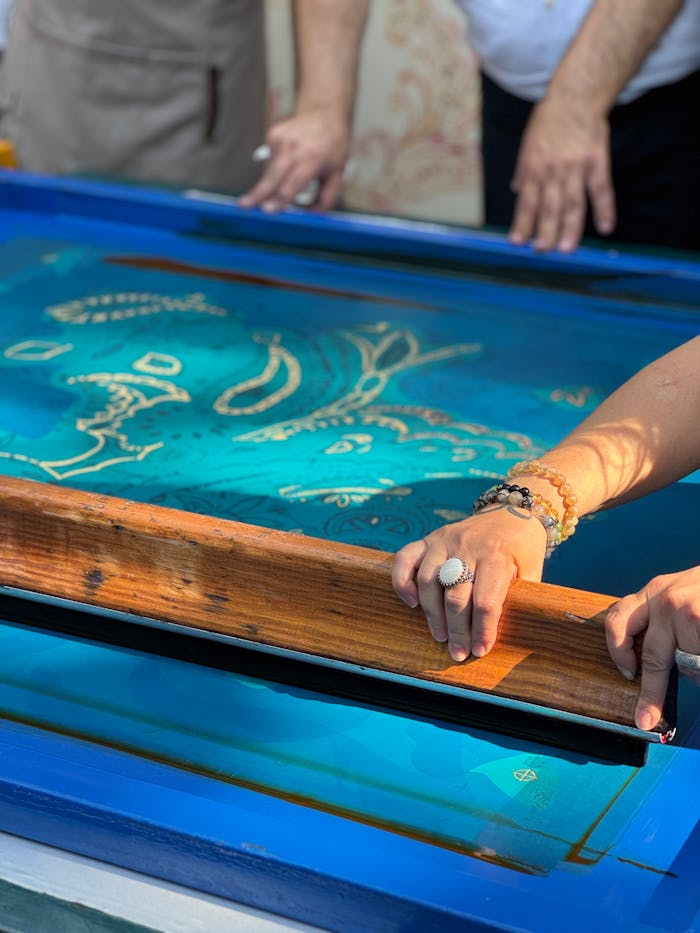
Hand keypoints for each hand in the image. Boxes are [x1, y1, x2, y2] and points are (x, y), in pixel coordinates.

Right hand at [239, 107, 350, 212]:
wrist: (324, 113)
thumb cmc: (333, 147)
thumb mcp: (338, 173)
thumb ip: (326, 197)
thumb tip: (310, 215)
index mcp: (312, 158)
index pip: (292, 184)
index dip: (279, 199)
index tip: (268, 210)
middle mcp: (294, 147)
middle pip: (272, 177)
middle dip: (258, 193)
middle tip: (243, 206)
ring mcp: (280, 139)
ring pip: (270, 171)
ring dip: (274, 182)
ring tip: (296, 170)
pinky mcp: (272, 135)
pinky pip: (270, 160)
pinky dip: (277, 166)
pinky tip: (290, 158)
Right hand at [391, 507, 546, 661]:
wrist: (510, 512)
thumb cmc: (522, 549)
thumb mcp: (531, 571)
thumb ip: (519, 598)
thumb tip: (505, 636)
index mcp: (497, 555)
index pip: (486, 600)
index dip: (482, 629)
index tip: (480, 650)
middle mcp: (468, 546)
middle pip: (456, 596)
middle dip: (457, 630)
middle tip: (458, 653)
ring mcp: (444, 540)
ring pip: (429, 581)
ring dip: (432, 614)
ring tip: (440, 635)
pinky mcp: (429, 539)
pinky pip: (405, 558)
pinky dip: (402, 582)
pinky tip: (412, 603)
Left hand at [508, 95, 615, 252]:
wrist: (576, 96)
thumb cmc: (549, 120)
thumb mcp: (528, 144)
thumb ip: (523, 170)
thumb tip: (515, 191)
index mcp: (533, 168)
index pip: (525, 202)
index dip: (522, 223)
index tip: (517, 243)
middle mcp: (552, 171)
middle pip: (548, 207)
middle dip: (545, 231)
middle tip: (543, 251)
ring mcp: (576, 167)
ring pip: (572, 203)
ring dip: (570, 228)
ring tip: (566, 249)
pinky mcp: (597, 161)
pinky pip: (601, 189)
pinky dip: (605, 209)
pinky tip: (606, 227)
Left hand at [605, 566, 699, 730]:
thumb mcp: (678, 593)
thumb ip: (662, 622)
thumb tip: (655, 665)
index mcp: (654, 591)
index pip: (618, 621)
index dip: (618, 652)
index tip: (626, 674)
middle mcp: (667, 600)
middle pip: (653, 657)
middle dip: (651, 692)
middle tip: (647, 716)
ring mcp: (690, 614)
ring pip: (686, 662)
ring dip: (696, 666)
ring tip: (699, 653)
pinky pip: (698, 663)